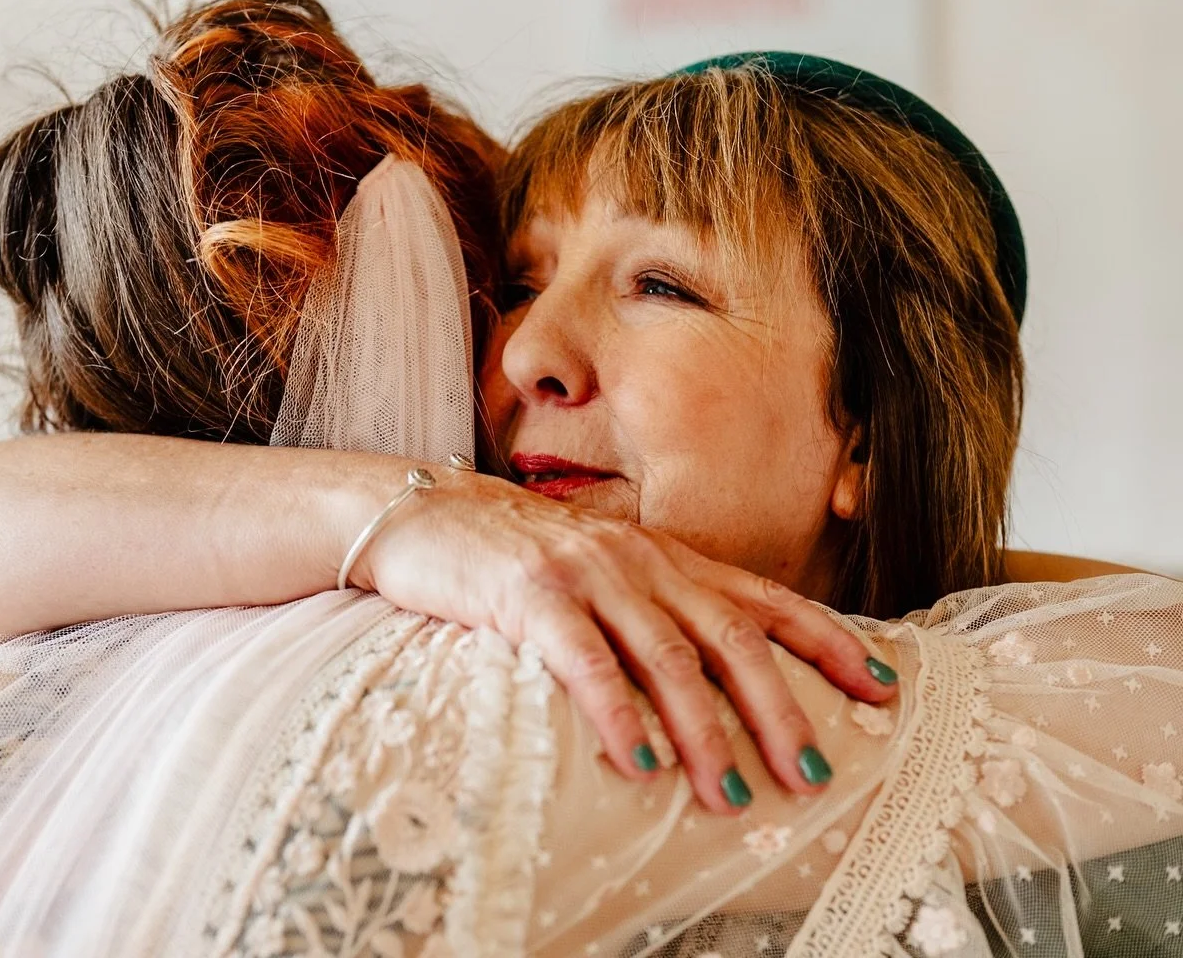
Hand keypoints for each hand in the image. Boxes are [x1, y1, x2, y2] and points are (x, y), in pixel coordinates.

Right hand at [353, 470, 897, 814]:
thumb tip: (711, 678)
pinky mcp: (529, 595)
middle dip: (777, 707)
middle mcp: (637, 560)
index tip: (882, 686)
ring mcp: (585, 574)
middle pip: (728, 636)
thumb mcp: (601, 572)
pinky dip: (616, 713)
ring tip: (730, 794)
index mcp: (664, 556)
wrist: (424, 513)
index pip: (762, 599)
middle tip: (811, 773)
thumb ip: (655, 609)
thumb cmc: (516, 557)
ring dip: (704, 731)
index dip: (827, 641)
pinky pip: (584, 659)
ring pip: (664, 656)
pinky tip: (638, 762)